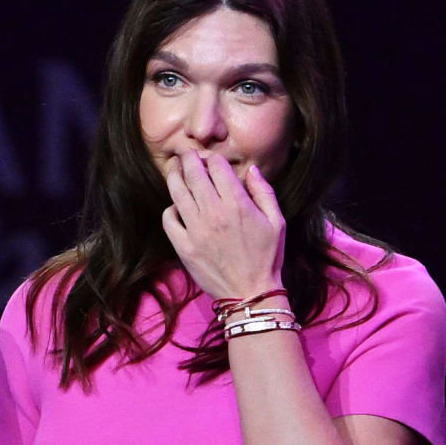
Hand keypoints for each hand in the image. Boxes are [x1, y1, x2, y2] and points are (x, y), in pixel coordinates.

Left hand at [162, 151, 284, 300]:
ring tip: (174, 169)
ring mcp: (196, 229)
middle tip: (184, 153)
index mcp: (238, 205)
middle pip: (193, 174)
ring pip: (177, 192)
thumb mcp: (277, 221)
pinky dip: (170, 209)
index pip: (218, 168)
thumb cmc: (268, 256)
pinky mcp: (183, 246)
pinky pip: (168, 219)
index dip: (212, 158)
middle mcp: (214, 213)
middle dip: (188, 159)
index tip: (210, 157)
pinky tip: (177, 206)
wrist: (250, 292)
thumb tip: (250, 168)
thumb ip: (264, 192)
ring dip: (174, 176)